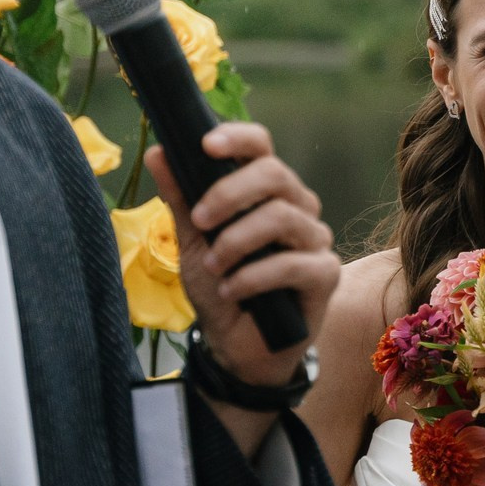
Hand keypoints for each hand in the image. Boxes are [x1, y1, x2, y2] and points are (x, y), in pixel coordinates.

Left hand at [144, 124, 338, 383]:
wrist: (236, 347)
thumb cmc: (221, 288)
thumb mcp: (193, 243)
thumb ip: (182, 200)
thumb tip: (159, 153)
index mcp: (267, 192)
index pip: (262, 148)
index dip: (238, 138)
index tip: (205, 145)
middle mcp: (297, 208)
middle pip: (275, 174)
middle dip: (229, 193)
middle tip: (199, 220)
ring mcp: (315, 240)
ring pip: (282, 217)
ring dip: (237, 241)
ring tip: (214, 267)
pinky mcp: (325, 275)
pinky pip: (292, 264)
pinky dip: (253, 276)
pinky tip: (231, 290)